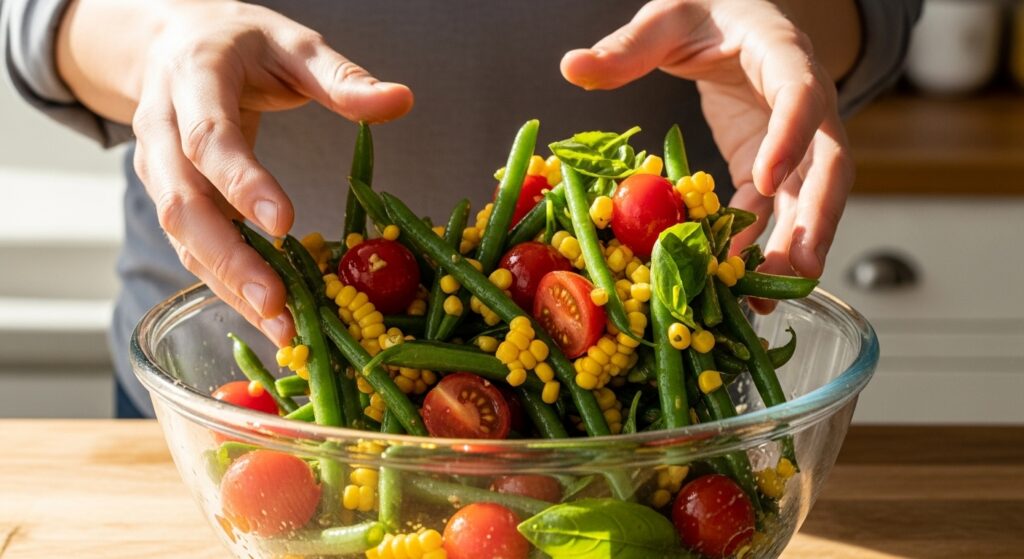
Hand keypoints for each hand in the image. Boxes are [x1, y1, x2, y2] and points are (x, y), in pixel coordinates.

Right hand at [70, 1, 413, 344]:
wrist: (174, 44)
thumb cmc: (241, 45)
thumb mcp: (293, 44)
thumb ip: (341, 78)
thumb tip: (400, 100)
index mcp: (193, 81)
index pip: (209, 139)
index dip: (241, 183)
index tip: (283, 224)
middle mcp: (162, 130)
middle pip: (181, 203)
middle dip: (228, 258)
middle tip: (276, 302)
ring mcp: (158, 169)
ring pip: (182, 236)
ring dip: (227, 284)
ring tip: (280, 326)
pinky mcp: (171, 198)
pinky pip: (192, 246)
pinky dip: (226, 283)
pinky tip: (266, 315)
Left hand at [561, 0, 853, 283]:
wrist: (733, 19)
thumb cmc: (707, 11)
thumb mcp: (667, 18)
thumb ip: (627, 45)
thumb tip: (572, 67)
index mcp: (783, 52)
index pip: (801, 92)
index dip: (789, 137)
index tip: (762, 180)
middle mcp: (805, 100)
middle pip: (828, 162)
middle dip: (817, 216)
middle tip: (799, 266)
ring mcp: (793, 139)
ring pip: (809, 197)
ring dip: (794, 245)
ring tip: (772, 293)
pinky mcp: (771, 165)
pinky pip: (772, 208)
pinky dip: (759, 242)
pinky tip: (738, 277)